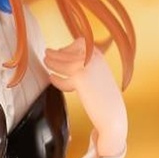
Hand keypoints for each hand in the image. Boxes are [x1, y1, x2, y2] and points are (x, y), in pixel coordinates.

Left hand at [43, 38, 126, 155]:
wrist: (112, 114)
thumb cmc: (104, 98)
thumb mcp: (99, 75)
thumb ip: (89, 66)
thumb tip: (69, 56)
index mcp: (100, 56)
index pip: (81, 43)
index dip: (69, 46)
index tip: (61, 50)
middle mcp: (94, 58)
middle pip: (68, 51)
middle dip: (56, 53)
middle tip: (47, 53)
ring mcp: (87, 66)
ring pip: (62, 61)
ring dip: (52, 62)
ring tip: (46, 62)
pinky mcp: (80, 77)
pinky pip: (62, 77)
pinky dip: (57, 79)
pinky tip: (52, 78)